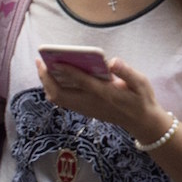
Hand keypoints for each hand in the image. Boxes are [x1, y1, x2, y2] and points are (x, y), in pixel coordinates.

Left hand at [38, 55, 167, 141]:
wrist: (142, 122)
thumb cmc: (142, 99)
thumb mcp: (141, 83)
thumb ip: (127, 72)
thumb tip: (112, 61)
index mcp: (104, 93)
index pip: (81, 81)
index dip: (66, 70)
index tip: (55, 59)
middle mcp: (91, 102)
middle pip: (59, 94)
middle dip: (46, 78)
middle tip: (39, 61)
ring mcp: (86, 108)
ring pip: (58, 99)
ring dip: (47, 84)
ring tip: (43, 67)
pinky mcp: (85, 110)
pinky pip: (63, 101)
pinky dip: (53, 89)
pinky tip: (54, 77)